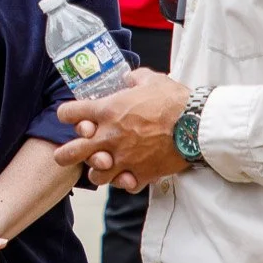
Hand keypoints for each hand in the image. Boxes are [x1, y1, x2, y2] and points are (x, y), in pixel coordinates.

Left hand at [53, 68, 188, 191]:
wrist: (196, 124)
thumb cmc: (174, 100)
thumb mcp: (151, 80)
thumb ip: (133, 78)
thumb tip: (128, 78)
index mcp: (107, 111)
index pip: (69, 113)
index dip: (68, 114)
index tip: (72, 116)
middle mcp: (109, 137)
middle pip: (70, 153)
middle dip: (65, 154)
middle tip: (67, 153)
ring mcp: (123, 159)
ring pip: (95, 175)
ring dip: (97, 170)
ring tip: (104, 165)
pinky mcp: (140, 174)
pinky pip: (124, 185)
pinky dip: (125, 181)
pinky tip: (129, 173)